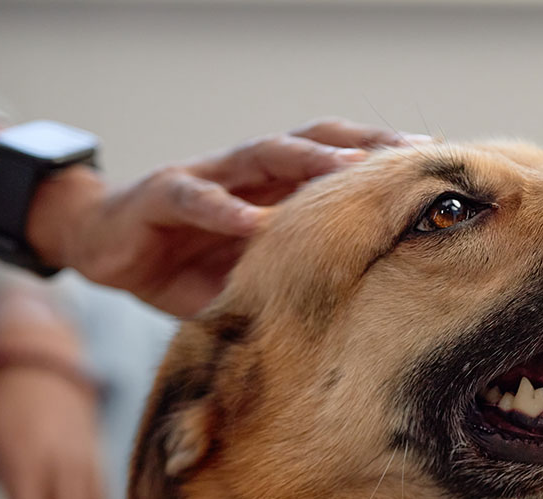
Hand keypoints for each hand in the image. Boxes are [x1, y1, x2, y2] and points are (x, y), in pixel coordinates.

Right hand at [26, 118, 427, 315]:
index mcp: (276, 186)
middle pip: (316, 143)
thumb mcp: (252, 271)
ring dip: (308, 162)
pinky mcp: (163, 195)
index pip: (338, 162)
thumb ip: (294, 274)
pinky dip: (223, 208)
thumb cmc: (188, 260)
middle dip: (364, 147)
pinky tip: (251, 222)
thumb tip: (360, 310)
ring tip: (349, 170)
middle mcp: (250, 173)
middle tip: (414, 154)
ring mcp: (209, 177)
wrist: (103, 243)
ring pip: (265, 155)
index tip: (438, 169)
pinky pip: (195, 197)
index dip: (385, 161)